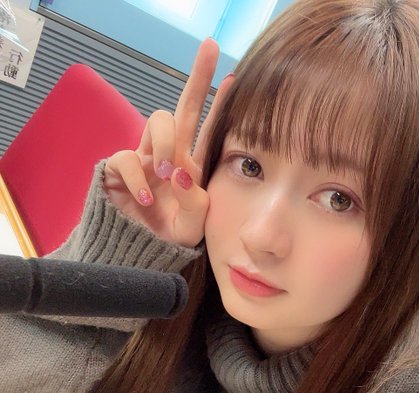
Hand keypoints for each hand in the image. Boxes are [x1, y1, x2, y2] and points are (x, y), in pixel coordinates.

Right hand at [103, 39, 233, 247]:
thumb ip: (195, 201)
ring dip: (165, 144)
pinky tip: (147, 198)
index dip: (220, 105)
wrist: (141, 252)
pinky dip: (138, 178)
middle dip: (197, 78)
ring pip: (156, 123)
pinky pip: (126, 157)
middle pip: (182, 108)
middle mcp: (169, 155)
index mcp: (191, 166)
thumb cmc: (171, 235)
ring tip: (166, 174)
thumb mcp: (193, 224)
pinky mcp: (119, 169)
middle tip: (210, 49)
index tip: (235, 78)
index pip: (208, 130)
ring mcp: (144, 159)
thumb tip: (183, 172)